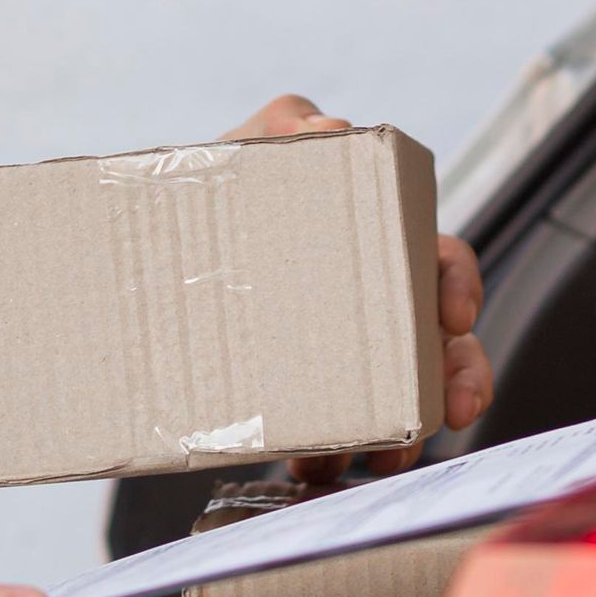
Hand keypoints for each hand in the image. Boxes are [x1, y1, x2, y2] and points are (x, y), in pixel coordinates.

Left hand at [218, 93, 494, 484]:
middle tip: (449, 411)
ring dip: (400, 431)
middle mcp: (374, 296)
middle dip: (457, 377)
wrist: (138, 258)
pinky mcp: (307, 390)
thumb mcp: (242, 152)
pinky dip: (336, 454)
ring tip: (376, 459)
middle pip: (443, 340)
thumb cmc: (209, 191)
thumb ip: (280, 128)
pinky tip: (312, 469)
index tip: (452, 317)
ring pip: (403, 395)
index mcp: (373, 237)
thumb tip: (328, 127)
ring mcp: (345, 347)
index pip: (439, 258)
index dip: (458, 286)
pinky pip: (341, 429)